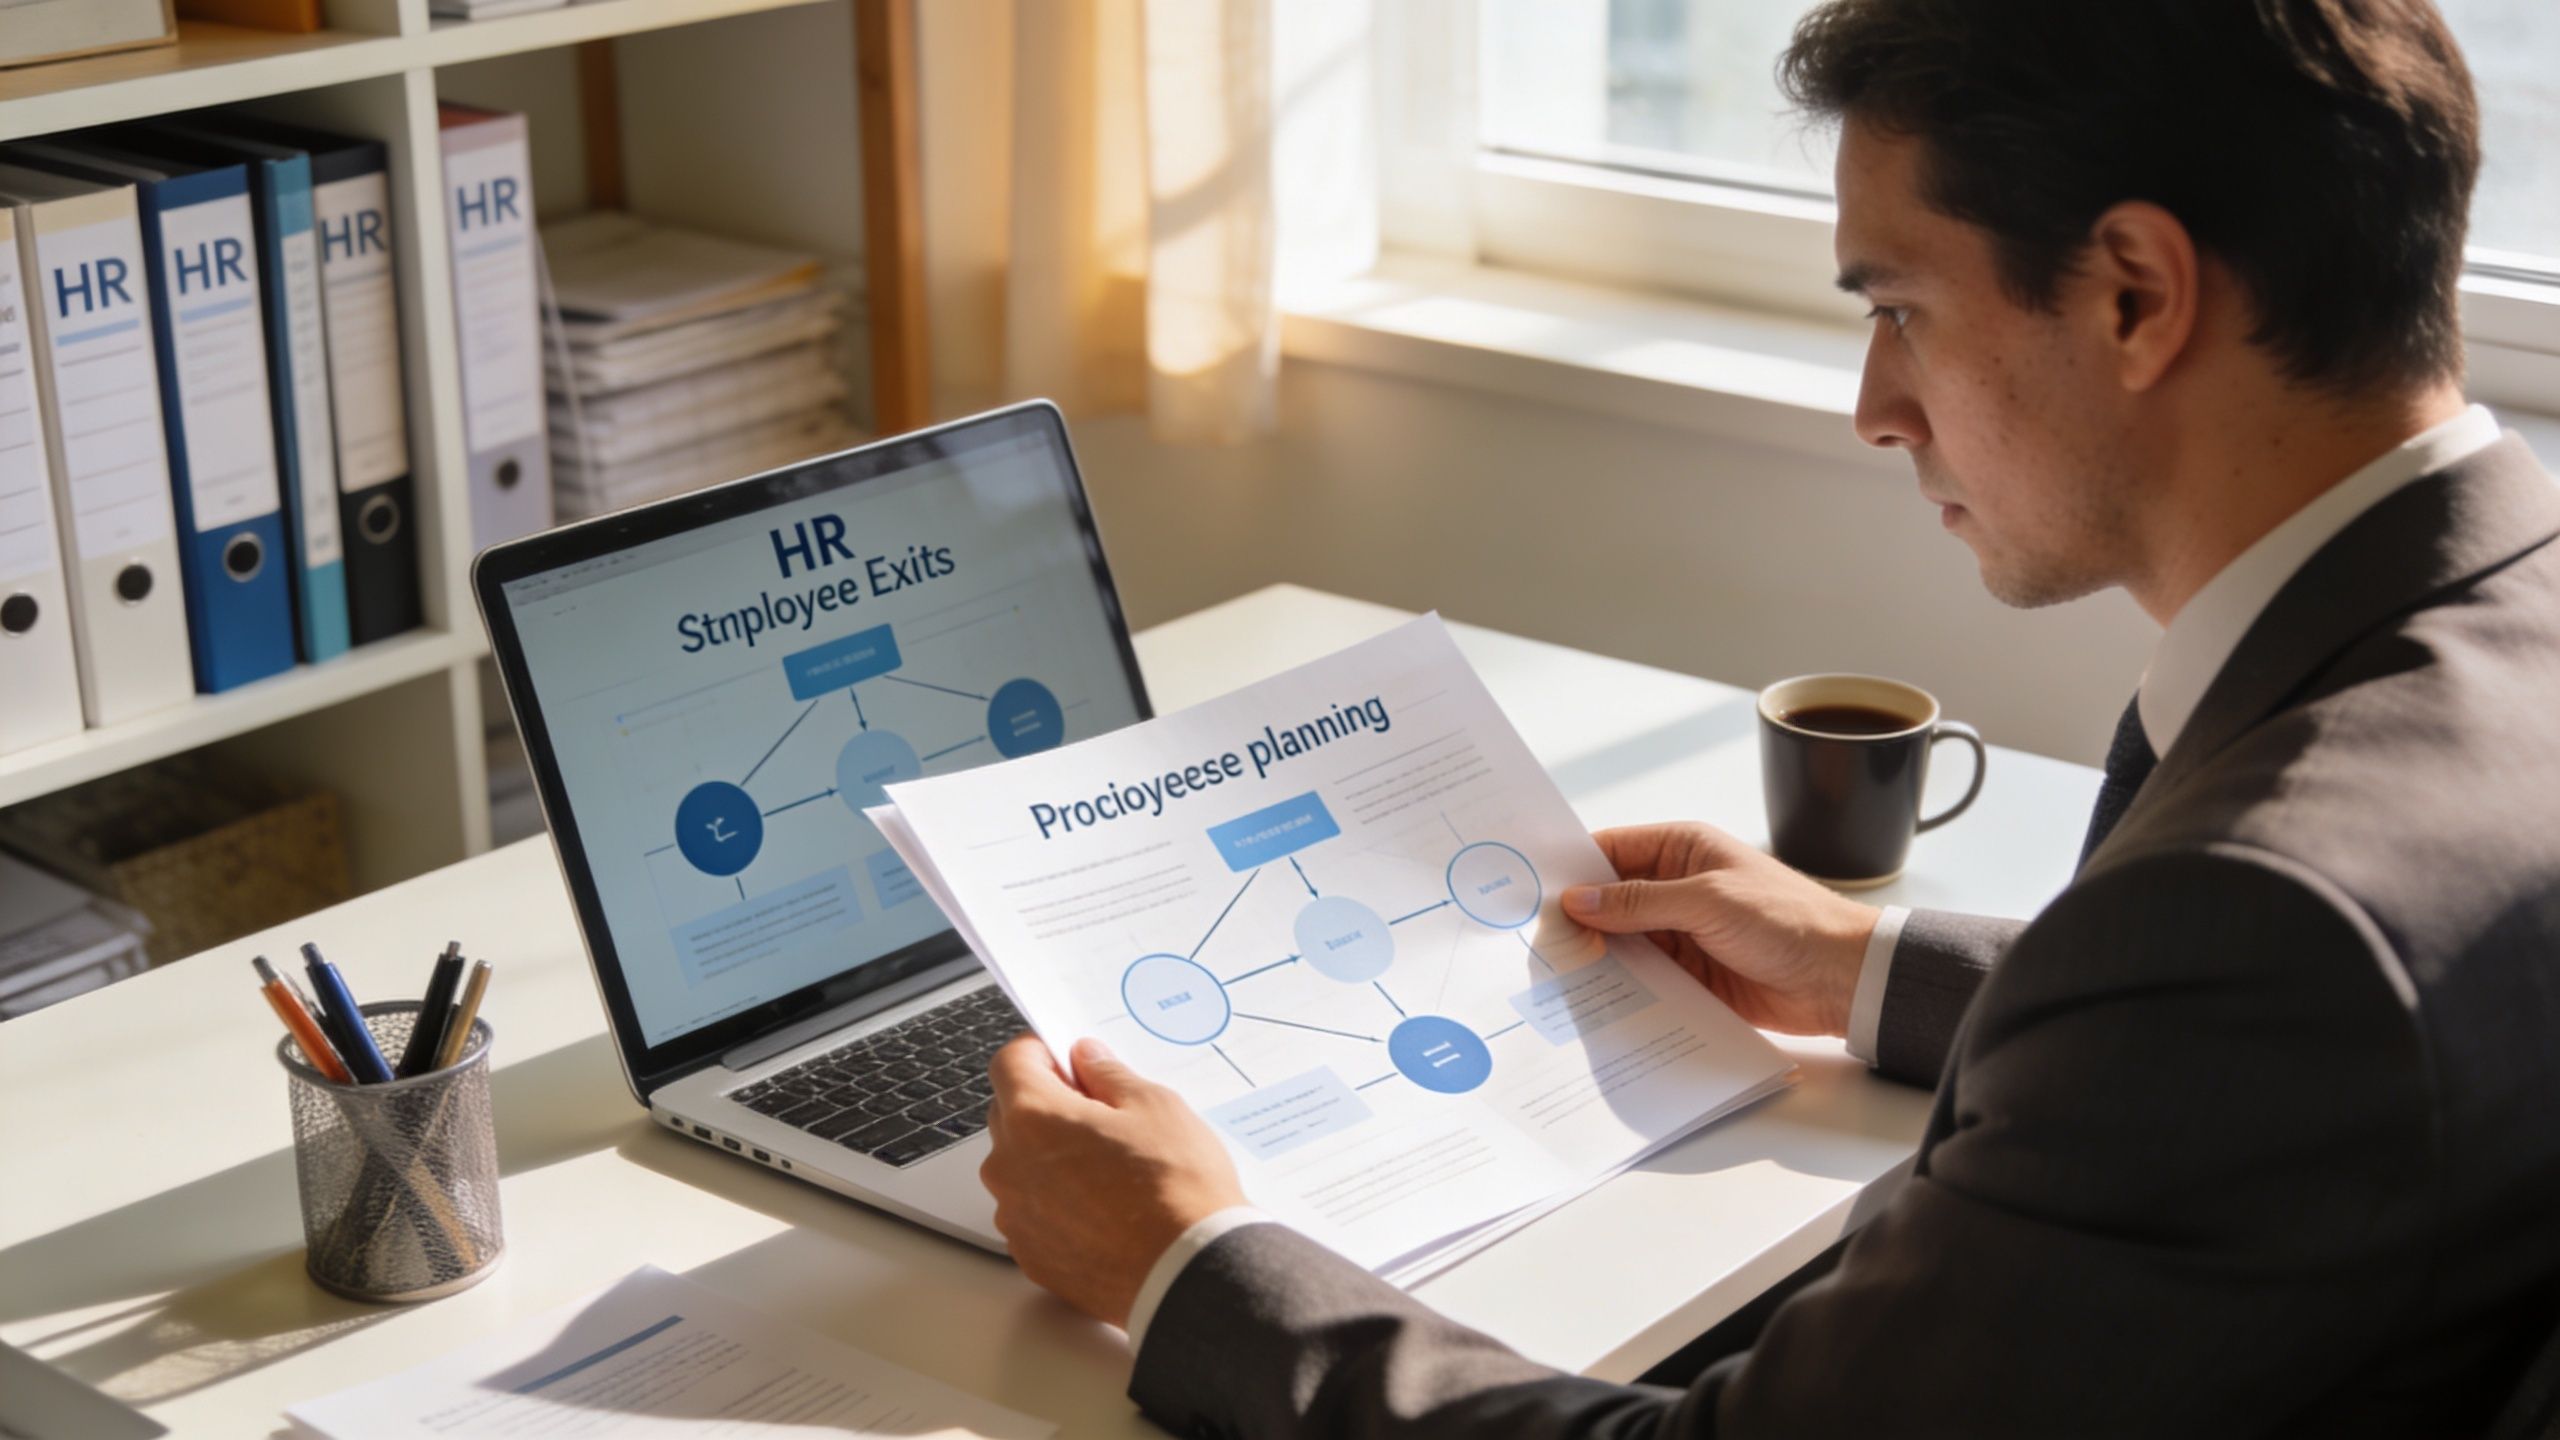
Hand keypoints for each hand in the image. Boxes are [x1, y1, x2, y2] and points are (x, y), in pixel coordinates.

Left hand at [981, 1034, 1246, 1327]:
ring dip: (1049, 1158)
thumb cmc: (1175, 1189)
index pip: (1009, 1062)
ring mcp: (1016, 1217)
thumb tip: (1087, 1060)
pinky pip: (1032, 1212)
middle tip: (1101, 1114)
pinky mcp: (1031, 1256)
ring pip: (1020, 1167)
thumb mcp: (1155, 1106)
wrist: (1188, 1274)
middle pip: (1010, 1114)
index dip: (1040, 1052)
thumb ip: (1109, 1074)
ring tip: (1109, 1170)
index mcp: (1034, 1119)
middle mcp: (1009, 1167)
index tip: (1066, 1059)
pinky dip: (1056, 1203)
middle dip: (1047, 1104)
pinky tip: (1103, 1209)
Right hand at [1560, 821, 1877, 1035]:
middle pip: (1608, 900)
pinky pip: (1642, 978)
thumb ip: (1640, 902)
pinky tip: (1589, 1001)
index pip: (1610, 850)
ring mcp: (1680, 933)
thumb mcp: (1706, 901)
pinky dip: (1618, 988)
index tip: (1529, 890)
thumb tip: (1578, 900)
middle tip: (1529, 941)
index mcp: (1682, 849)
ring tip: (1549, 975)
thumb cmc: (1787, 920)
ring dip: (1594, 957)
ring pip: (1620, 942)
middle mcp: (1676, 888)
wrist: (1840, 978)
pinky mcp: (1688, 975)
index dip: (1571, 869)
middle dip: (1575, 919)